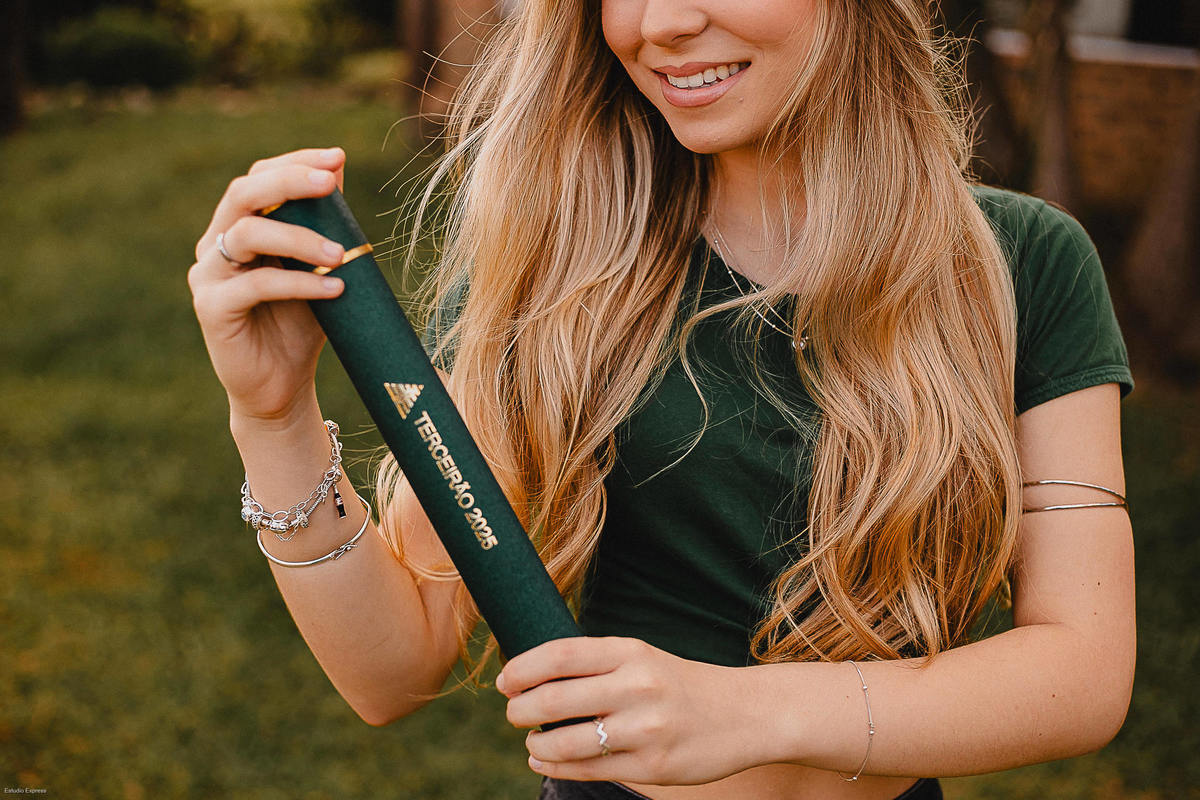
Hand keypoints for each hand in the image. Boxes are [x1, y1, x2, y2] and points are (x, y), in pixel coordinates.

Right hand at [187, 147, 348, 422]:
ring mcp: (209, 275)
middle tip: (330, 184)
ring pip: (247, 235)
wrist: (282, 387)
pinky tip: (334, 288)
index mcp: (240, 227)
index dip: (295, 162)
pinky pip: (254, 285)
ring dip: (299, 237)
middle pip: (243, 194)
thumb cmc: (302, 324)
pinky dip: (298, 282)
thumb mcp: (320, 268)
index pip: (259, 178)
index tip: (336, 157)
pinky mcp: (211, 308)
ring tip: (341, 253)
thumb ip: (325, 223)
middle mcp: (216, 244)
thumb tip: (338, 166)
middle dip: (289, 181)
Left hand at [497, 637, 771, 785]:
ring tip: (532, 743)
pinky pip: (588, 771)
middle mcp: (636, 686)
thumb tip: (532, 677)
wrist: (745, 714)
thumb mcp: (643, 658)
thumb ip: (595, 665)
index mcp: (631, 651)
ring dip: (536, 746)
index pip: (560, 654)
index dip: (522, 669)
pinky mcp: (651, 767)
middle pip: (553, 699)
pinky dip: (555, 768)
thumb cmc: (680, 684)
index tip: (504, 681)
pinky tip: (546, 762)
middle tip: (513, 713)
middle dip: (519, 710)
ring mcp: (645, 729)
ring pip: (565, 743)